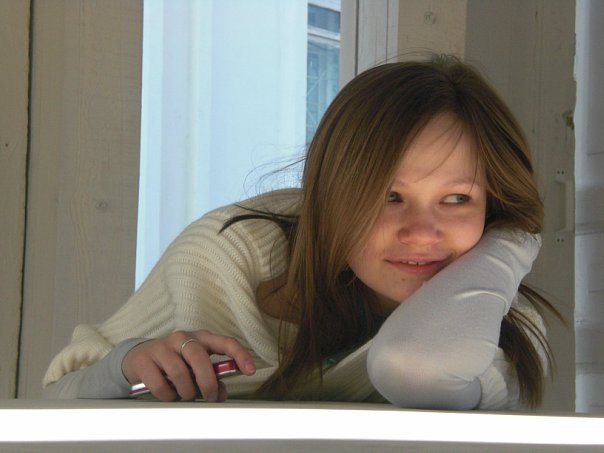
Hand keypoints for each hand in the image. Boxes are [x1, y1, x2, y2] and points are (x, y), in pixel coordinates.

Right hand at [122, 330, 255, 401]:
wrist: (138, 358)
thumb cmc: (174, 362)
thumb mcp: (195, 367)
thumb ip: (212, 378)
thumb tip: (221, 394)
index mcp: (201, 338)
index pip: (226, 342)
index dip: (240, 355)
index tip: (251, 370)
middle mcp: (183, 338)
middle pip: (200, 359)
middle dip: (207, 383)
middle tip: (209, 397)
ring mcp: (162, 347)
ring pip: (180, 373)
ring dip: (186, 392)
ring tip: (185, 395)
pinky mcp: (145, 359)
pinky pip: (160, 384)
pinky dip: (168, 395)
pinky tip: (169, 394)